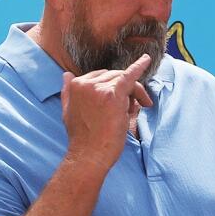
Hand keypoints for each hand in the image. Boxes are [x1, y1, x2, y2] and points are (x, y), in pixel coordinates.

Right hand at [61, 54, 153, 173]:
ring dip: (134, 92)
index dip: (113, 88)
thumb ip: (68, 92)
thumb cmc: (82, 139)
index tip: (122, 102)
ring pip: (124, 80)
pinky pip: (129, 76)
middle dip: (126, 90)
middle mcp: (86, 83)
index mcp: (76, 85)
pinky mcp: (113, 95)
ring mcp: (100, 88)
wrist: (89, 155)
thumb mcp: (68, 112)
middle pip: (114, 77)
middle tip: (135, 107)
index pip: (101, 77)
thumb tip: (67, 75)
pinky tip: (147, 59)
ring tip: (139, 107)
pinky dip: (139, 67)